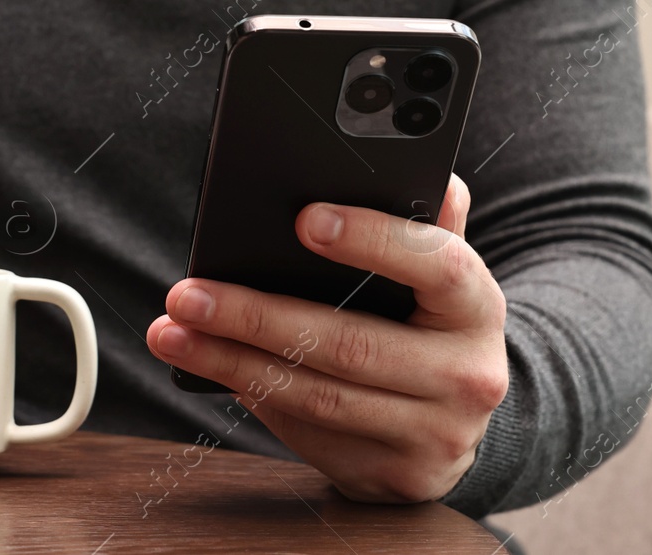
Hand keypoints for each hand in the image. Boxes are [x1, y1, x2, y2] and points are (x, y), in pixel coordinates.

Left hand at [146, 174, 506, 503]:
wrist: (458, 427)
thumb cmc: (432, 325)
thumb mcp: (444, 274)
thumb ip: (431, 224)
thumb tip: (430, 175)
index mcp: (478, 307)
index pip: (435, 263)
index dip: (372, 240)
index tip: (304, 219)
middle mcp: (466, 376)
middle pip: (350, 344)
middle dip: (257, 317)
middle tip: (188, 294)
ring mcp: (432, 435)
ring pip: (318, 397)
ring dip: (233, 363)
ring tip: (173, 333)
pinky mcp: (392, 476)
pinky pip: (309, 432)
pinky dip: (254, 396)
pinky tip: (211, 368)